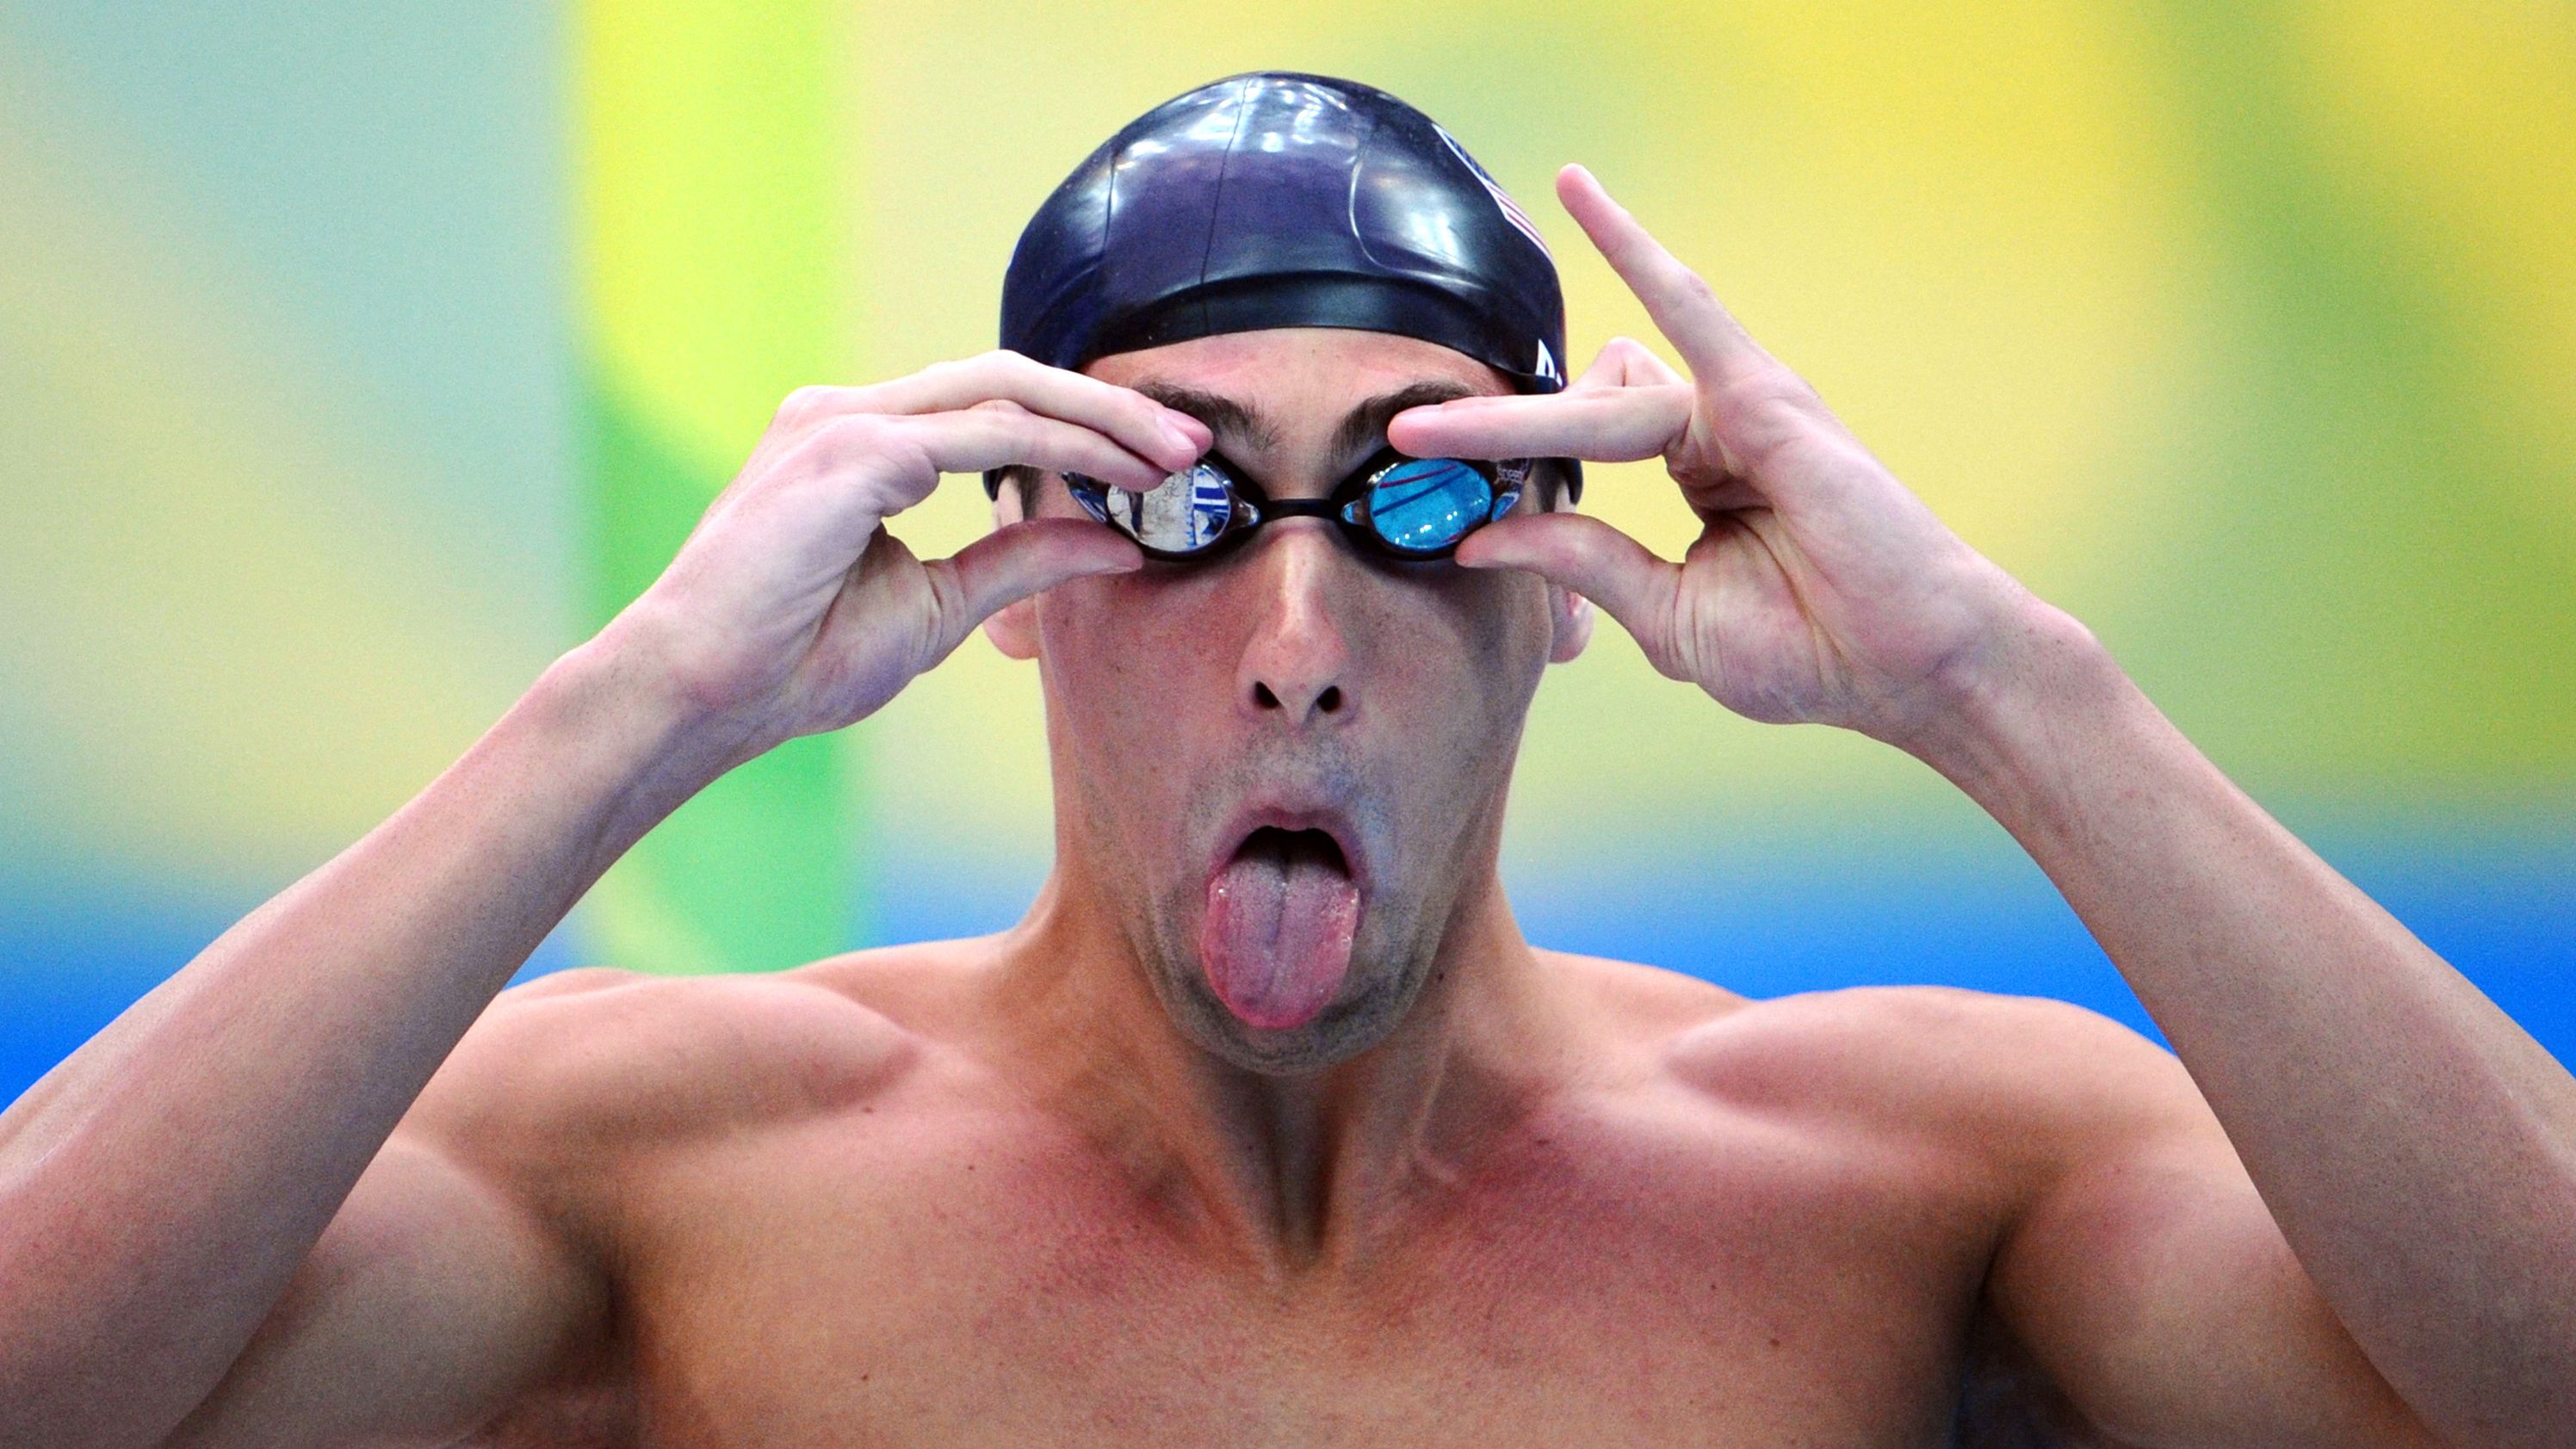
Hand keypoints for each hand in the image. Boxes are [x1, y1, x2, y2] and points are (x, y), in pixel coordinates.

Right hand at [604, 351, 1210, 761]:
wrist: (700, 691)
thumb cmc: (794, 659)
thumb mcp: (938, 605)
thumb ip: (1020, 563)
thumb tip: (1116, 544)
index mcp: (862, 444)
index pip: (995, 408)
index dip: (1084, 427)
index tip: (1161, 463)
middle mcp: (850, 415)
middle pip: (1010, 379)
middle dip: (1111, 408)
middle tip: (1192, 444)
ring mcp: (846, 423)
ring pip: (1006, 390)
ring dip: (1103, 420)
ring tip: (1173, 456)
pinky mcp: (851, 451)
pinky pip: (985, 433)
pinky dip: (1063, 450)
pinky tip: (1118, 479)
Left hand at [1388, 165, 2072, 752]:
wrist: (1906, 666)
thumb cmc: (1812, 650)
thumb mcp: (1665, 615)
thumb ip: (1583, 565)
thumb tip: (1483, 540)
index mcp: (1693, 480)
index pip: (1581, 445)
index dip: (1507, 457)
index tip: (1425, 472)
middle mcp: (1709, 432)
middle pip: (1578, 412)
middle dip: (1489, 429)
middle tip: (1403, 439)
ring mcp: (1734, 409)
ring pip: (1602, 395)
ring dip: (1517, 420)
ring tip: (1435, 434)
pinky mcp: (1760, 397)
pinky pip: (1686, 306)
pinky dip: (1633, 249)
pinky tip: (1581, 195)